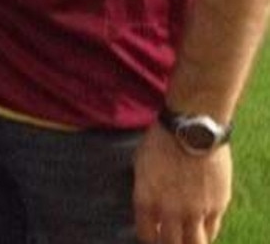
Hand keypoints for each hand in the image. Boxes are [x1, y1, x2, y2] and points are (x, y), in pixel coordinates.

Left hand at [134, 123, 231, 243]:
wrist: (193, 126)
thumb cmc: (163, 137)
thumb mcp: (141, 161)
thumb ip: (145, 187)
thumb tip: (149, 202)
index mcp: (146, 199)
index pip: (146, 235)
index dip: (150, 236)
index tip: (153, 232)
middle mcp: (170, 211)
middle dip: (168, 242)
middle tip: (170, 236)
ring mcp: (195, 211)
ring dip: (188, 242)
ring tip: (187, 235)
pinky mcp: (217, 206)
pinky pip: (212, 231)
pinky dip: (206, 232)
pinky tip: (202, 226)